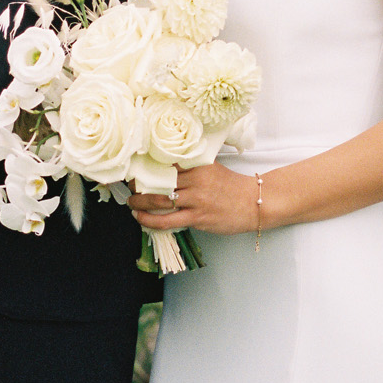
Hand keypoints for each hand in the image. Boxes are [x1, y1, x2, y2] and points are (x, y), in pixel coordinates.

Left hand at [129, 164, 260, 234]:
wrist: (254, 203)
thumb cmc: (232, 186)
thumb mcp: (213, 168)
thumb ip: (192, 166)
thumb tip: (166, 167)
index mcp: (199, 165)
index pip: (167, 161)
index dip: (148, 164)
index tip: (134, 166)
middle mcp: (196, 180)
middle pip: (160, 180)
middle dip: (139, 183)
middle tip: (128, 184)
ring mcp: (196, 200)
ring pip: (160, 200)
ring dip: (140, 202)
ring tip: (131, 202)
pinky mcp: (198, 218)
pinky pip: (167, 221)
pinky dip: (150, 220)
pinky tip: (140, 218)